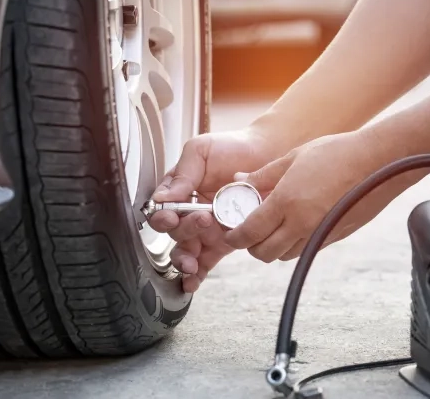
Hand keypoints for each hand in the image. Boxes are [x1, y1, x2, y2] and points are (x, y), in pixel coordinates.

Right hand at [148, 127, 283, 291]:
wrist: (267, 153)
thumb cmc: (232, 147)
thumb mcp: (201, 150)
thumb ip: (182, 173)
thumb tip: (164, 196)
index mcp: (179, 190)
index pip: (162, 208)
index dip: (163, 216)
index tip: (171, 216)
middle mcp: (189, 211)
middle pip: (175, 232)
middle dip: (184, 232)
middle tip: (202, 221)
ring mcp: (206, 228)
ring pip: (187, 250)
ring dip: (185, 259)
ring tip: (191, 263)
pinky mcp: (223, 241)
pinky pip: (206, 261)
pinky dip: (198, 274)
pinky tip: (192, 281)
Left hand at [223, 129, 426, 262]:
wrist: (379, 162)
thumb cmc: (337, 153)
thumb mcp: (294, 157)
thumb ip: (263, 174)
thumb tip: (239, 181)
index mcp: (287, 201)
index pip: (249, 232)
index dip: (235, 236)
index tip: (230, 231)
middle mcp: (302, 223)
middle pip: (264, 253)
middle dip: (251, 246)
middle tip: (249, 230)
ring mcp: (319, 234)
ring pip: (284, 255)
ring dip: (272, 246)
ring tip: (272, 225)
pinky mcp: (334, 238)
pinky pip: (304, 249)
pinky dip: (293, 244)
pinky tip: (295, 223)